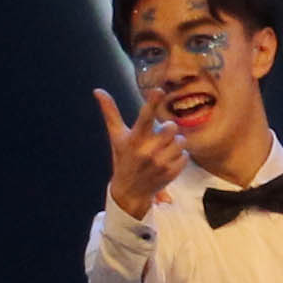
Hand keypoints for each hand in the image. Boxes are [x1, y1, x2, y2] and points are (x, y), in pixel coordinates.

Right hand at [94, 86, 188, 217]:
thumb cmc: (123, 158)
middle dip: (167, 130)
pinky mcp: (171, 172)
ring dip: (173, 144)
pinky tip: (166, 162)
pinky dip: (178, 157)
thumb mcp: (116, 137)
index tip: (158, 90)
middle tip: (158, 138)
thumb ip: (110, 113)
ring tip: (160, 151)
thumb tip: (98, 90)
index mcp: (133, 139)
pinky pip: (185, 155)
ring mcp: (160, 163)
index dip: (152, 103)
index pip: (144, 117)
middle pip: (171, 127)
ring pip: (181, 140)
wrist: (130, 191)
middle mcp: (146, 151)